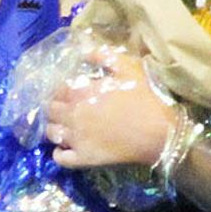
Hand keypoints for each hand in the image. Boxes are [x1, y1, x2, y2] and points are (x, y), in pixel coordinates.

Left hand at [45, 48, 174, 168]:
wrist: (160, 132)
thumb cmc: (145, 98)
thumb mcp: (128, 68)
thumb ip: (104, 56)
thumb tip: (84, 52)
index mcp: (81, 92)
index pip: (57, 89)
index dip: (60, 89)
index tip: (68, 91)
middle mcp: (73, 115)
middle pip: (50, 110)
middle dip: (55, 107)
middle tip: (65, 108)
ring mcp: (76, 139)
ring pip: (51, 133)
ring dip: (54, 128)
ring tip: (64, 126)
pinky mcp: (84, 158)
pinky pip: (61, 158)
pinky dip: (59, 153)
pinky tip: (65, 148)